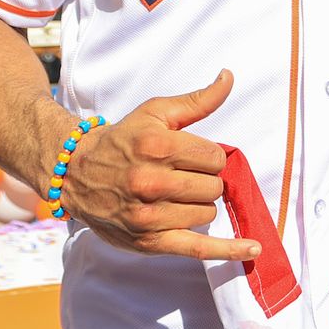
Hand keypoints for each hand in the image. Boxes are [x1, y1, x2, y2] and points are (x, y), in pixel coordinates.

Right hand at [59, 71, 259, 260]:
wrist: (76, 172)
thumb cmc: (123, 140)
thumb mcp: (156, 112)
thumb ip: (197, 100)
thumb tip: (229, 77)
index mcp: (157, 147)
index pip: (215, 158)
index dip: (208, 157)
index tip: (191, 157)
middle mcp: (151, 182)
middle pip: (214, 187)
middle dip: (204, 180)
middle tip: (180, 176)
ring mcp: (148, 215)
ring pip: (207, 213)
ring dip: (199, 205)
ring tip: (172, 196)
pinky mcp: (148, 242)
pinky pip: (198, 249)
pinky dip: (229, 251)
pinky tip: (253, 250)